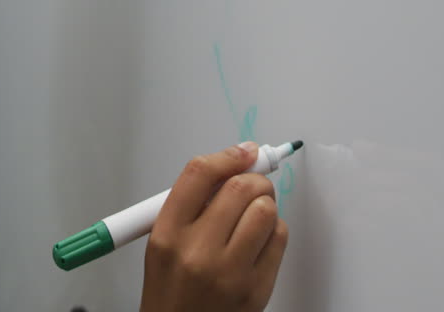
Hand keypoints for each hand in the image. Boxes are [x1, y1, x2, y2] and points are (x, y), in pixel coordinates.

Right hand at [139, 141, 288, 311]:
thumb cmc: (172, 291)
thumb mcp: (163, 245)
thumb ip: (191, 206)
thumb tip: (233, 167)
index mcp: (167, 235)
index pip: (199, 175)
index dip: (227, 156)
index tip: (242, 152)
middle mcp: (197, 252)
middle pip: (239, 187)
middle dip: (253, 178)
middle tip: (253, 183)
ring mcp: (230, 272)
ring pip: (265, 210)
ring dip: (265, 204)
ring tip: (254, 214)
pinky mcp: (256, 289)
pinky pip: (280, 238)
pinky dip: (275, 230)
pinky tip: (260, 239)